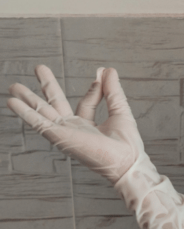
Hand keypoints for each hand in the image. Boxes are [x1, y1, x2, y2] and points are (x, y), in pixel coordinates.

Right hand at [6, 65, 141, 183]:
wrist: (126, 161)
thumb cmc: (127, 143)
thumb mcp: (119, 110)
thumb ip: (112, 90)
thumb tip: (108, 70)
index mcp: (89, 125)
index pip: (86, 102)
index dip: (94, 87)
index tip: (100, 74)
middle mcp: (74, 128)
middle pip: (56, 103)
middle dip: (47, 86)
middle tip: (39, 67)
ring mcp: (64, 132)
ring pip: (42, 112)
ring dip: (28, 99)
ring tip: (13, 86)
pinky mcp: (58, 136)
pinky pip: (38, 122)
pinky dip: (25, 112)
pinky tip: (12, 102)